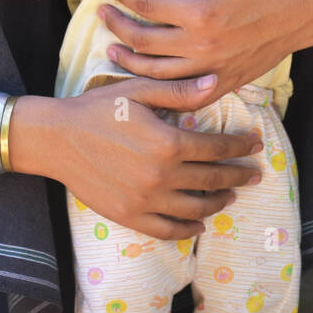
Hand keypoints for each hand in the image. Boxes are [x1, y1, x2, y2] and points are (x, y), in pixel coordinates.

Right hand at [15, 75, 265, 239]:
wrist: (57, 138)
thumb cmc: (98, 109)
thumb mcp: (140, 91)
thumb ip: (179, 91)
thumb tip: (216, 82)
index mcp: (168, 143)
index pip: (217, 148)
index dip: (240, 146)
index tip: (256, 144)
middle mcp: (162, 176)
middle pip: (213, 180)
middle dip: (239, 176)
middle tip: (255, 174)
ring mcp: (146, 201)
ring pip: (195, 208)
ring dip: (218, 202)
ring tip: (230, 196)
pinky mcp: (130, 216)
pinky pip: (167, 230)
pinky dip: (188, 230)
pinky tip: (199, 224)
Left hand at [97, 0, 312, 99]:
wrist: (308, 10)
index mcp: (201, 12)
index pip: (145, 5)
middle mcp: (202, 46)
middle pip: (142, 41)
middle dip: (116, 26)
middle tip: (102, 13)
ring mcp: (212, 68)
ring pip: (156, 72)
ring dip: (128, 60)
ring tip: (111, 48)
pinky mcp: (224, 82)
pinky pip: (183, 92)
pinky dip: (158, 88)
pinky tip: (145, 78)